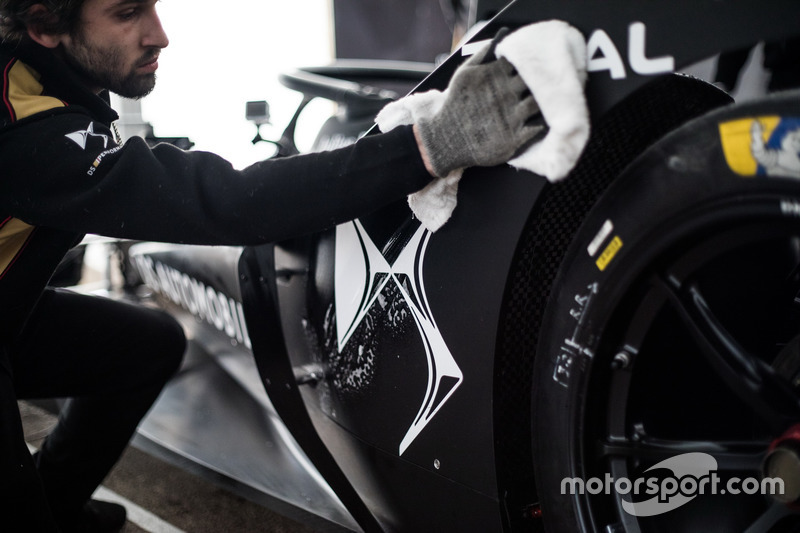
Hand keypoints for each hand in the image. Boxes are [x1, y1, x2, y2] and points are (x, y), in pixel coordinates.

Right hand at [414, 32, 543, 177]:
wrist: (446, 140)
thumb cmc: (456, 104)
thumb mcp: (464, 74)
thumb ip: (482, 55)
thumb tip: (501, 39)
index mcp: (496, 76)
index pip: (526, 60)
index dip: (531, 62)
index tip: (532, 67)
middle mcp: (506, 94)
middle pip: (537, 80)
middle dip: (541, 80)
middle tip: (543, 85)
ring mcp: (511, 117)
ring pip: (540, 103)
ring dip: (545, 101)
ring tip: (544, 102)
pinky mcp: (514, 139)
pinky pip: (538, 127)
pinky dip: (543, 122)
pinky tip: (541, 119)